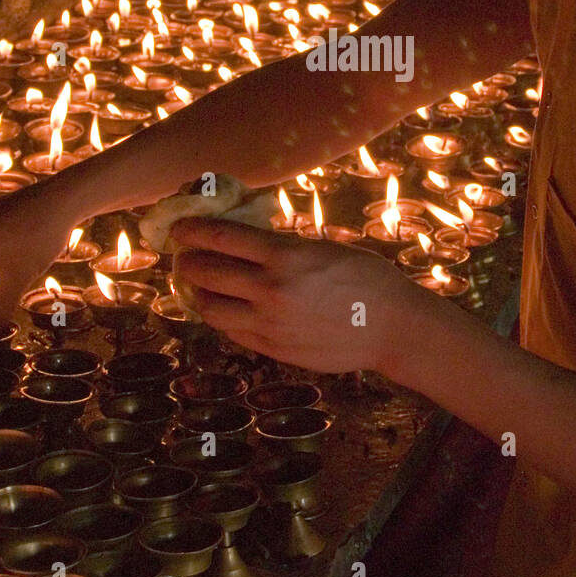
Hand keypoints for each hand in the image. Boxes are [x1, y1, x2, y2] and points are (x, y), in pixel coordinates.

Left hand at [170, 218, 435, 374]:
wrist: (394, 327)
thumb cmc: (367, 279)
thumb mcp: (324, 248)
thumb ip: (284, 247)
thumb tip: (246, 241)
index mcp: (285, 254)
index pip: (221, 237)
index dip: (192, 231)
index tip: (180, 228)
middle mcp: (270, 288)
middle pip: (206, 272)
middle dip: (187, 262)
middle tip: (185, 257)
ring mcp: (269, 323)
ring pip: (210, 308)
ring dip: (199, 294)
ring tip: (202, 287)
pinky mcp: (273, 348)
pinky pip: (232, 331)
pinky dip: (224, 318)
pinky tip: (228, 309)